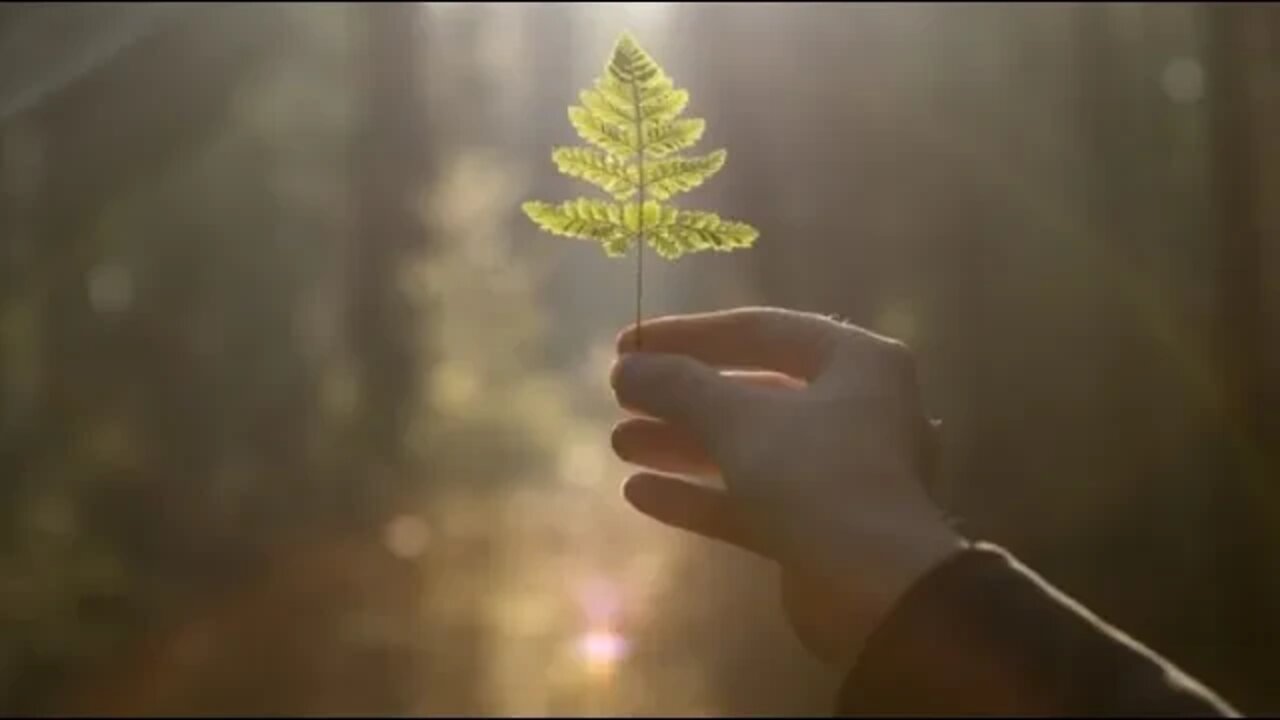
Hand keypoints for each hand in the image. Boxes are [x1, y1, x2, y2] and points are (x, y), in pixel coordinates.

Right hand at [609, 307, 964, 666]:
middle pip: (753, 390)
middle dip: (682, 397)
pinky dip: (700, 494)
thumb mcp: (740, 421)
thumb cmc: (817, 479)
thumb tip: (626, 368)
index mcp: (856, 363)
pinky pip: (751, 499)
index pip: (761, 330)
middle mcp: (855, 410)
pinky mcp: (820, 527)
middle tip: (621, 396)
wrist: (877, 594)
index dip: (688, 335)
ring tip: (620, 443)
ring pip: (749, 447)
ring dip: (683, 444)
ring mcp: (839, 473)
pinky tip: (640, 493)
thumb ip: (679, 387)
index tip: (629, 344)